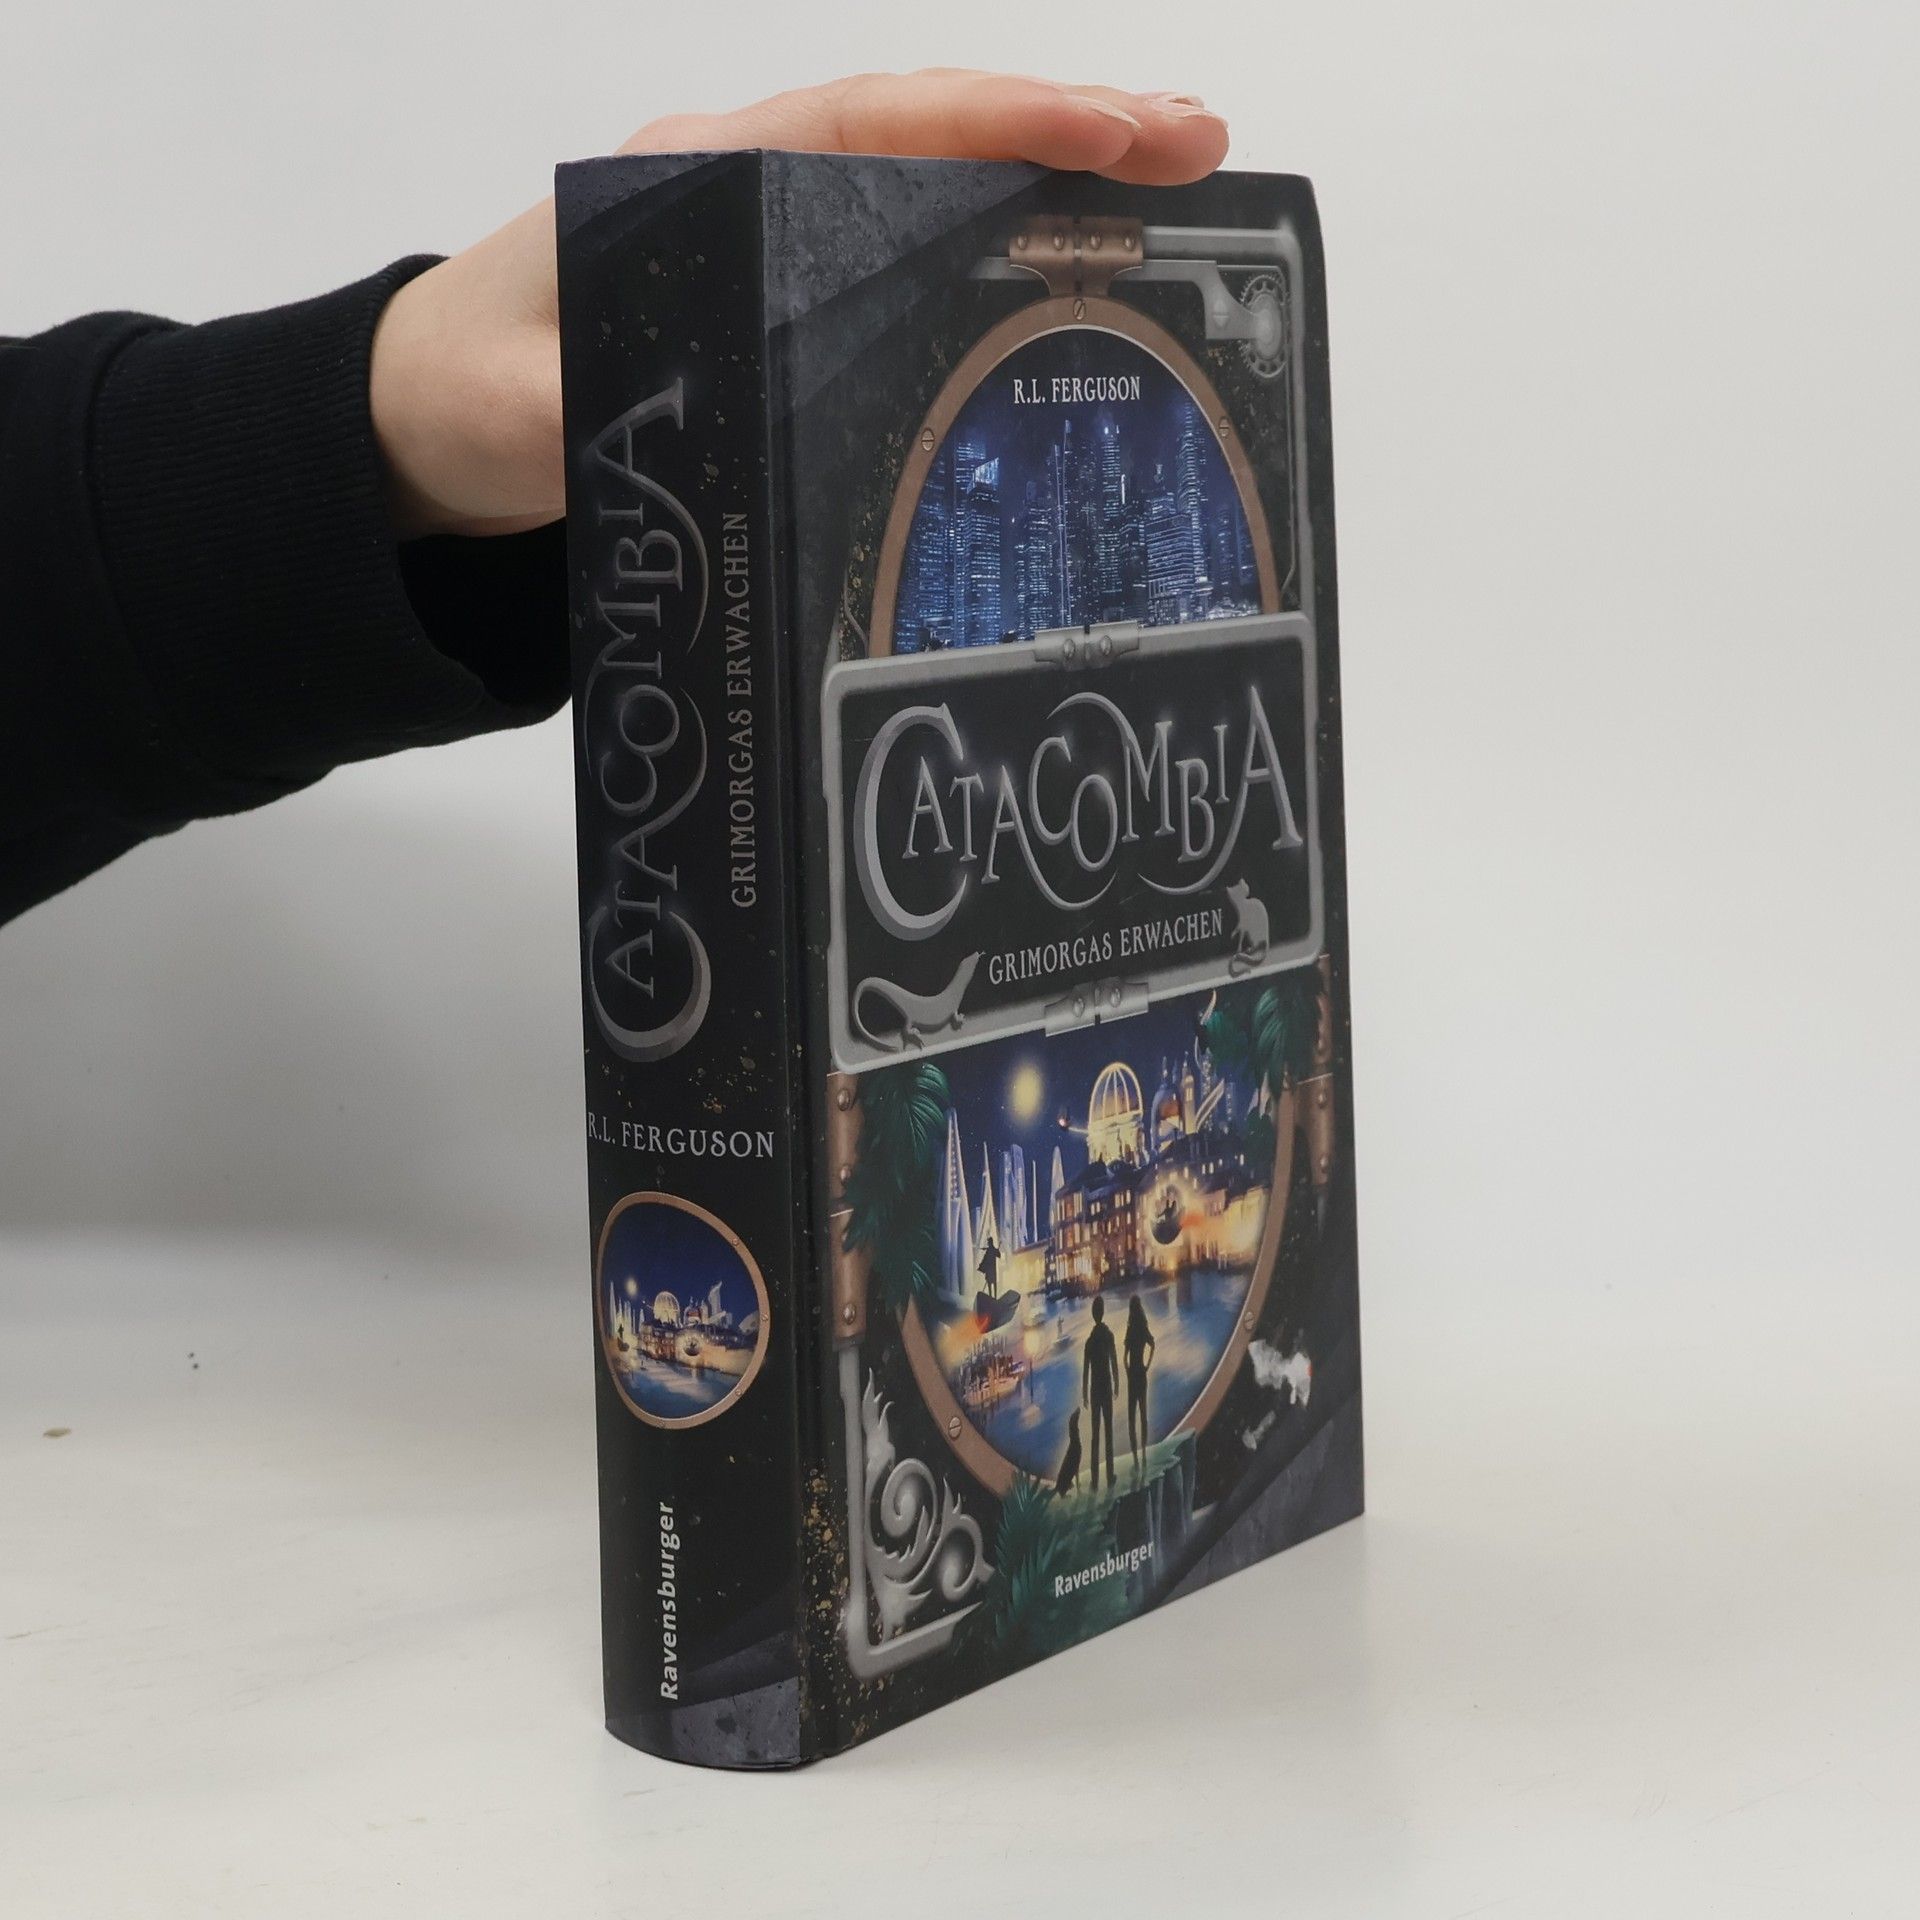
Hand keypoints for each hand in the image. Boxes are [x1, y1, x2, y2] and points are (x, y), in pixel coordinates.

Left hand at [370, 71, 1228, 539]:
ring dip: (1049, 174)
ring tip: (1172, 187)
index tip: (1113, 130)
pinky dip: (995, 236)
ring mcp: (771, 234)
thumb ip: (587, 405)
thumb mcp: (518, 410)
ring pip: (930, 178)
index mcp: (695, 181)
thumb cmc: (465, 394)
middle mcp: (746, 185)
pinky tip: (1067, 260)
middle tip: (1200, 145)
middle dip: (1067, 127)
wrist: (423, 422)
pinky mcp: (782, 293)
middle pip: (929, 132)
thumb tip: (673, 407)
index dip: (1001, 121)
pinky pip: (908, 244)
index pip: (874, 126)